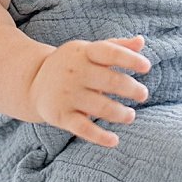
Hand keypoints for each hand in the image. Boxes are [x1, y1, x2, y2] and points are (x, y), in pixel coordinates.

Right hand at [28, 35, 151, 147]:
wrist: (33, 81)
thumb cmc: (73, 64)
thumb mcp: (90, 51)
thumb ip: (117, 46)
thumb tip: (142, 41)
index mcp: (84, 52)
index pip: (109, 52)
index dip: (129, 59)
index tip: (147, 67)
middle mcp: (75, 72)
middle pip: (109, 81)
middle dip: (131, 89)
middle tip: (143, 94)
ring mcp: (67, 95)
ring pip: (100, 107)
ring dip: (120, 113)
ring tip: (130, 115)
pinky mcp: (61, 115)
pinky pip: (83, 128)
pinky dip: (99, 136)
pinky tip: (114, 140)